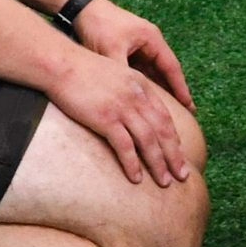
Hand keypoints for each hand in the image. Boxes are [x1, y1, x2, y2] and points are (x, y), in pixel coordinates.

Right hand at [54, 48, 193, 186]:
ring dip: (158, 163)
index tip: (179, 153)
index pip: (164, 115)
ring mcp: (122, 107)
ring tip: (165, 182)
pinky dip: (132, 163)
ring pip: (148, 140)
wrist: (62, 64)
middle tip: (182, 175)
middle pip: (162, 130)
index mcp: (141, 85)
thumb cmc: (82, 70)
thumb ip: (127, 90)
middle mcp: (137, 96)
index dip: (174, 137)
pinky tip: (136, 178)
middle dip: (174, 155)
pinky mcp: (106, 118)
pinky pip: (124, 146)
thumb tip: (130, 108)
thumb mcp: (115, 74)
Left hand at [75, 0, 193, 111]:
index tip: (189, 106)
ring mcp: (139, 47)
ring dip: (159, 89)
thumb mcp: (111, 50)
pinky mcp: (127, 51)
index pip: (171, 67)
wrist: (81, 8)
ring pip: (153, 73)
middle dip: (174, 91)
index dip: (180, 88)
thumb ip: (122, 73)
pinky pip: (140, 71)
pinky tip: (145, 100)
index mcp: (151, 39)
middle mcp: (149, 42)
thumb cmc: (98, 25)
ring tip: (167, 111)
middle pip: (165, 71)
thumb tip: (129, 98)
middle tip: (186, 113)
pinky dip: (144, 84)